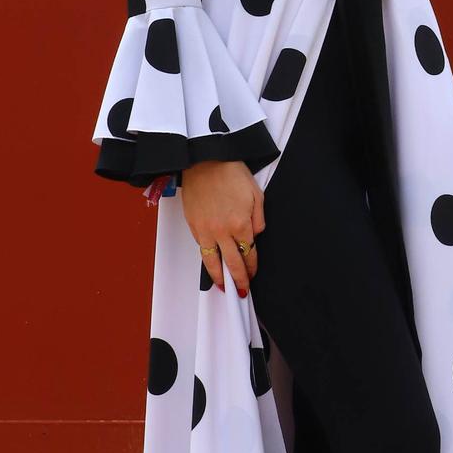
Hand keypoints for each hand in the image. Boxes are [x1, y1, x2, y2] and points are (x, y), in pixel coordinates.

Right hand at [180, 160, 265, 296]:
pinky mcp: (193, 226)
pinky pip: (202, 248)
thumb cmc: (231, 173)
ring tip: (223, 287)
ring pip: (212, 262)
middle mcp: (223, 232)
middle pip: (232, 263)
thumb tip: (255, 236)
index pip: (249, 253)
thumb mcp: (256, 194)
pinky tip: (211, 264)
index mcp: (241, 224)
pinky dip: (207, 258)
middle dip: (239, 280)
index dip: (252, 267)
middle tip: (242, 291)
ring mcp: (206, 230)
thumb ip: (258, 219)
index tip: (253, 274)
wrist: (204, 160)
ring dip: (219, 277)